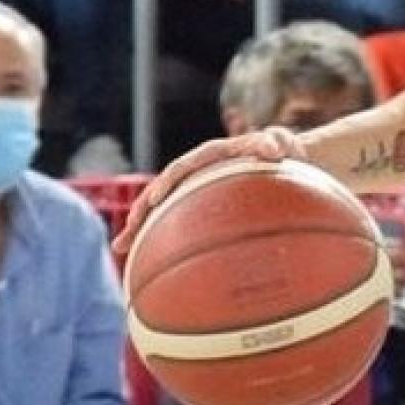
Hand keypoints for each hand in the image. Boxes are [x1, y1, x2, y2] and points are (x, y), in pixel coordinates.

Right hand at [111, 126, 309, 255]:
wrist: (283, 161)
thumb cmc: (281, 151)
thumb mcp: (281, 142)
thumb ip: (277, 142)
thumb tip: (275, 150)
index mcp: (211, 156)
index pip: (184, 167)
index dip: (168, 182)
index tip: (155, 199)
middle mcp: (197, 172)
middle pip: (162, 190)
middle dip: (142, 209)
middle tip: (129, 227)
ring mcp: (196, 190)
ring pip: (162, 208)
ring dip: (141, 226)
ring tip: (121, 247)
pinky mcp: (200, 206)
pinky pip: (177, 223)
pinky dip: (161, 239)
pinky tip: (149, 262)